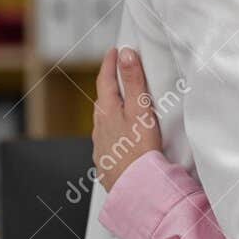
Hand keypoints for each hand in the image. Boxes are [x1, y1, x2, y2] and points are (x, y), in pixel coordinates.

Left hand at [92, 47, 162, 190]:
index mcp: (107, 111)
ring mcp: (100, 146)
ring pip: (104, 121)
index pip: (105, 80)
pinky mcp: (106, 161)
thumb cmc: (139, 151)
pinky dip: (114, 131)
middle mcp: (99, 127)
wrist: (135, 187)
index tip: (113, 51)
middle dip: (110, 86)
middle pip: (103, 100)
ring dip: (111, 109)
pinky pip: (107, 140)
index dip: (109, 64)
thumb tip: (125, 55)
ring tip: (122, 105)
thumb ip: (133, 81)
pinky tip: (122, 137)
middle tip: (117, 74)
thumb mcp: (139, 110)